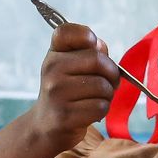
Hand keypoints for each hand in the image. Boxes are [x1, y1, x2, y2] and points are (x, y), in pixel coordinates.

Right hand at [28, 23, 118, 154]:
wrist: (46, 126)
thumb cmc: (67, 92)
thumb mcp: (72, 67)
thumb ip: (89, 52)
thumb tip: (100, 46)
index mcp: (53, 53)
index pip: (67, 31)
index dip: (87, 36)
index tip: (92, 47)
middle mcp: (51, 69)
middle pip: (97, 60)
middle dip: (112, 73)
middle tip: (109, 81)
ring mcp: (56, 92)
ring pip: (102, 86)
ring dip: (108, 95)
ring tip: (96, 98)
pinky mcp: (65, 115)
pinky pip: (100, 106)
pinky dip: (102, 110)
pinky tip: (90, 111)